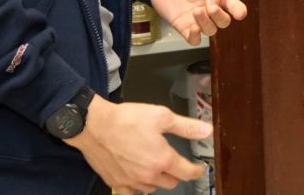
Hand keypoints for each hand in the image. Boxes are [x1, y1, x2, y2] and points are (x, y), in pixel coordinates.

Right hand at [65, 95, 210, 192]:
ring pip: (153, 188)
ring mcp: (132, 182)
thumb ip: (186, 127)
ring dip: (158, 179)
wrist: (96, 126)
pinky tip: (137, 177)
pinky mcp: (117, 183)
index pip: (187, 172)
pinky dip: (138, 187)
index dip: (196, 170)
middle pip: (171, 182)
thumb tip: (207, 131)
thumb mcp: (162, 116)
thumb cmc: (128, 119)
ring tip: (155, 165)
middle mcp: (149, 175)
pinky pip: (132, 193)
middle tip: (173, 161)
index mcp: (163, 159)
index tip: (198, 168)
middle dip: (176, 173)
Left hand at [150, 0, 247, 43]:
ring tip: (196, 11)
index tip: (239, 13)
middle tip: (211, 9)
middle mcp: (210, 9)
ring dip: (206, 23)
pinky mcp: (184, 27)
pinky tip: (193, 28)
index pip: (234, 6)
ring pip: (210, 31)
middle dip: (220, 17)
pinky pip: (194, 40)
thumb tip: (215, 7)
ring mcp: (198, 20)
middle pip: (223, 22)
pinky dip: (196, 37)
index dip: (239, 11)